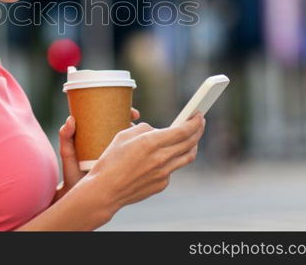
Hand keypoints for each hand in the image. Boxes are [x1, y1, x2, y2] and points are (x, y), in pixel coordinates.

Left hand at [57, 107, 140, 197]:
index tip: (132, 112)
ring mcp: (119, 156)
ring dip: (144, 139)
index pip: (115, 119)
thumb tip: (71, 119)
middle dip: (139, 123)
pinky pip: (136, 159)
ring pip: (134, 143)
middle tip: (142, 123)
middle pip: (129, 129)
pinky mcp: (124, 167)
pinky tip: (151, 154)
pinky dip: (144, 155)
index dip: (126, 112)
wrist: (77, 195)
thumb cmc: (71, 173)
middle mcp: (110, 144)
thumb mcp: (69, 154)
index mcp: (99, 136)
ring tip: (148, 138)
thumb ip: (66, 138)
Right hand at [84, 112, 205, 217]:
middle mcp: (161, 158)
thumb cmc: (111, 161)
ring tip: (191, 139)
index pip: (183, 130)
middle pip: (190, 143)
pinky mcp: (162, 184)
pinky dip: (172, 160)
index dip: (194, 122)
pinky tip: (165, 157)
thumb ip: (144, 129)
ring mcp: (163, 173)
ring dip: (192, 145)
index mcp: (151, 143)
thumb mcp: (123, 136)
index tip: (199, 115)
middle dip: (198, 130)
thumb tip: (157, 131)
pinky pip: (172, 169)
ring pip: (187, 157)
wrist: (105, 190)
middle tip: (200, 123)